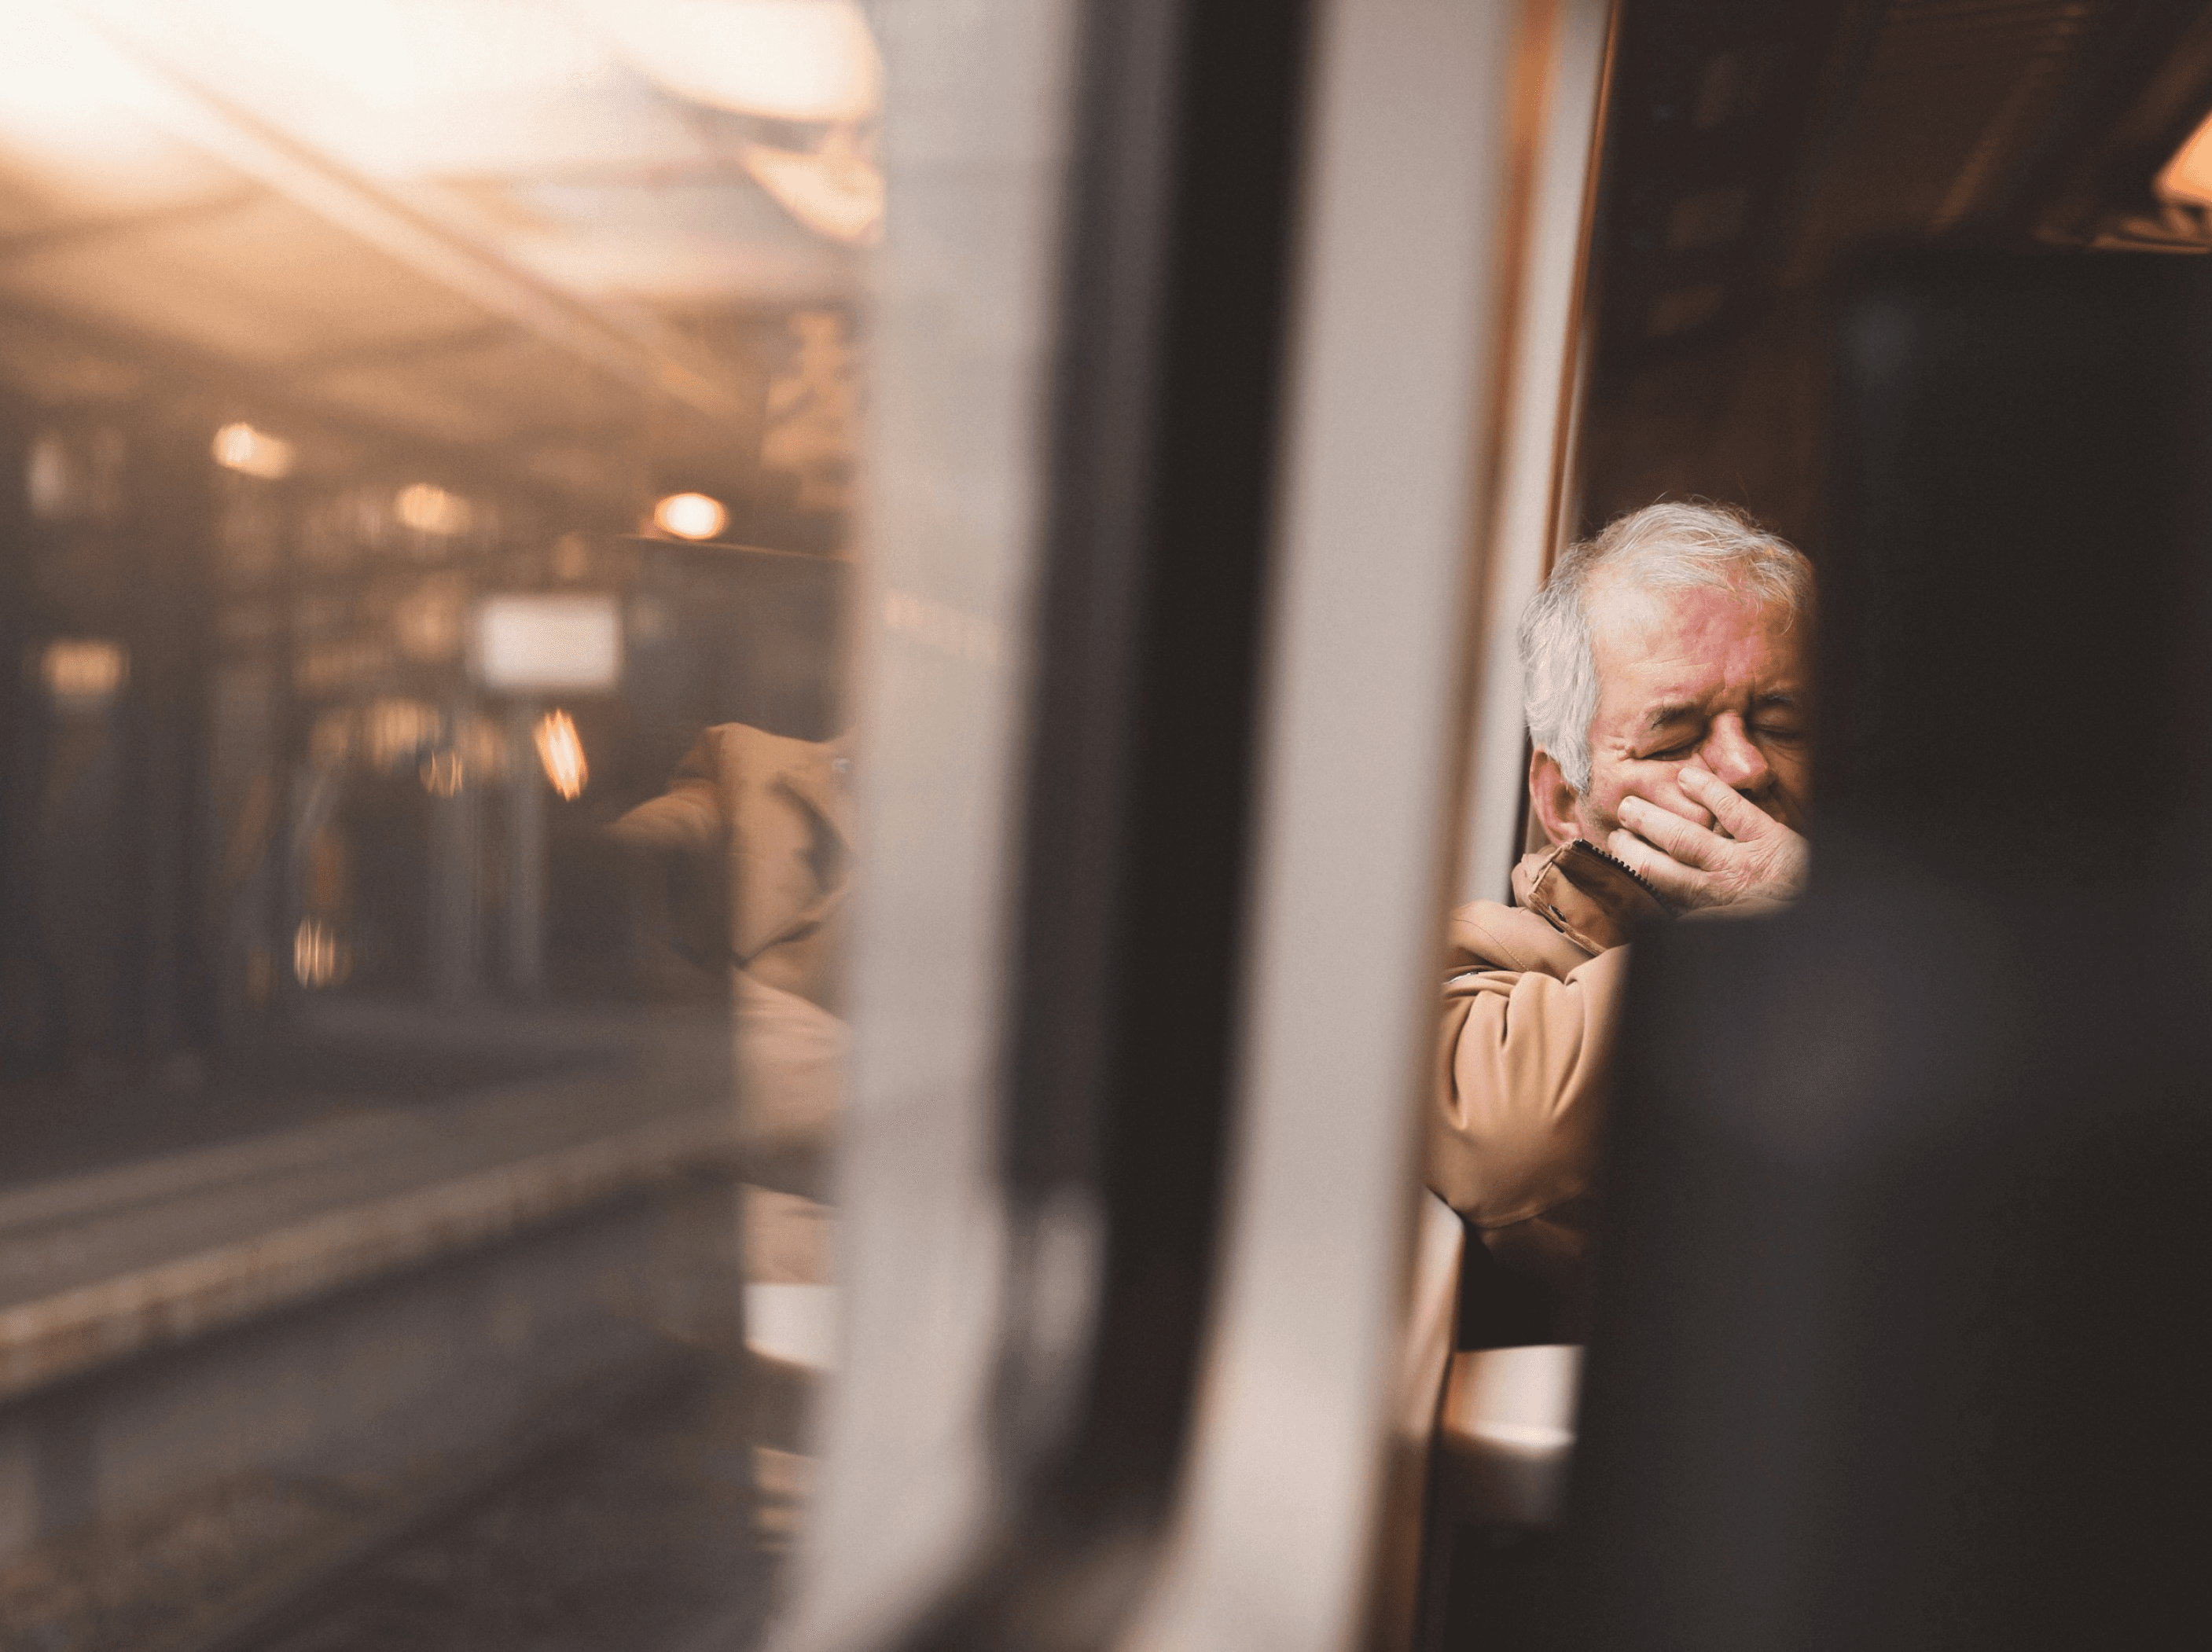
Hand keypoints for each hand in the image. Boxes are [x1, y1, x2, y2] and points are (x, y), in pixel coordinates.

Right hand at [1607, 766, 1806, 911]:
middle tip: (1615, 829)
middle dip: (1632, 846)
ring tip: (1629, 806)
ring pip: (1686, 837)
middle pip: (1660, 864)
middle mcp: (1720, 886)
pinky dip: (1708, 790)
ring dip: (1653, 820)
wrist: (1829, 912)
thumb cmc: (1781, 917)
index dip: (1631, 870)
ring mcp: (1742, 858)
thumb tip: (1674, 917)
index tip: (1615, 854)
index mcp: (1710, 908)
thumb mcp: (1740, 926)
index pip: (1658, 889)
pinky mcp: (1768, 835)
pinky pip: (1732, 809)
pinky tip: (1686, 777)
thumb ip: (1707, 919)